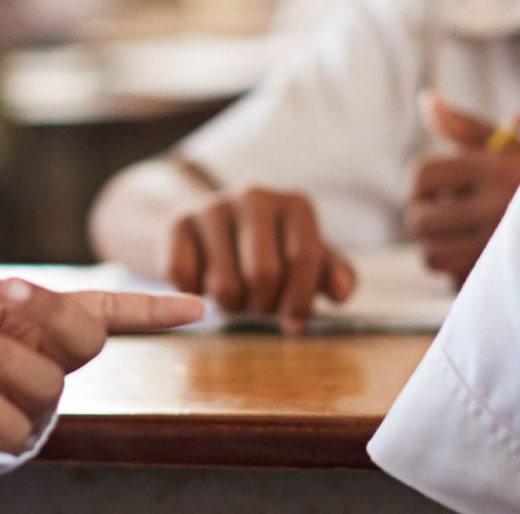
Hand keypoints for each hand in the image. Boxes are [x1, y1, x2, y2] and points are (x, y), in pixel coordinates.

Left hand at [0, 272, 202, 452]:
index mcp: (53, 323)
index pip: (111, 310)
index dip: (154, 310)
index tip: (199, 308)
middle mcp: (55, 361)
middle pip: (83, 338)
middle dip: (47, 308)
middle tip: (3, 287)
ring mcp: (37, 402)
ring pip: (43, 382)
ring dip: (1, 354)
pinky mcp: (11, 438)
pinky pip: (10, 424)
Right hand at [162, 187, 355, 333]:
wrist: (212, 231)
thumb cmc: (273, 254)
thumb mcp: (309, 263)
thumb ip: (335, 276)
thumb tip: (342, 292)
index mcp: (295, 205)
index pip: (304, 258)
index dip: (300, 300)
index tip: (293, 322)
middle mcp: (255, 197)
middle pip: (263, 274)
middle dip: (263, 306)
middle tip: (259, 307)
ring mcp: (213, 207)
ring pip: (223, 285)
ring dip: (231, 306)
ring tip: (235, 297)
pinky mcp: (177, 223)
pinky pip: (184, 278)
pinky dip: (193, 295)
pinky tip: (202, 285)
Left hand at [405, 92, 519, 282]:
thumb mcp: (513, 146)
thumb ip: (466, 127)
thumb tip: (427, 98)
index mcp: (492, 167)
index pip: (424, 176)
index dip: (421, 185)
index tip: (434, 191)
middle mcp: (495, 204)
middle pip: (420, 221)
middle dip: (425, 218)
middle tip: (445, 217)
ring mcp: (501, 246)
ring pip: (433, 256)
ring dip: (440, 249)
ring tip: (462, 239)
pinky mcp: (509, 280)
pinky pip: (458, 283)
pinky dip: (463, 275)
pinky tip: (485, 259)